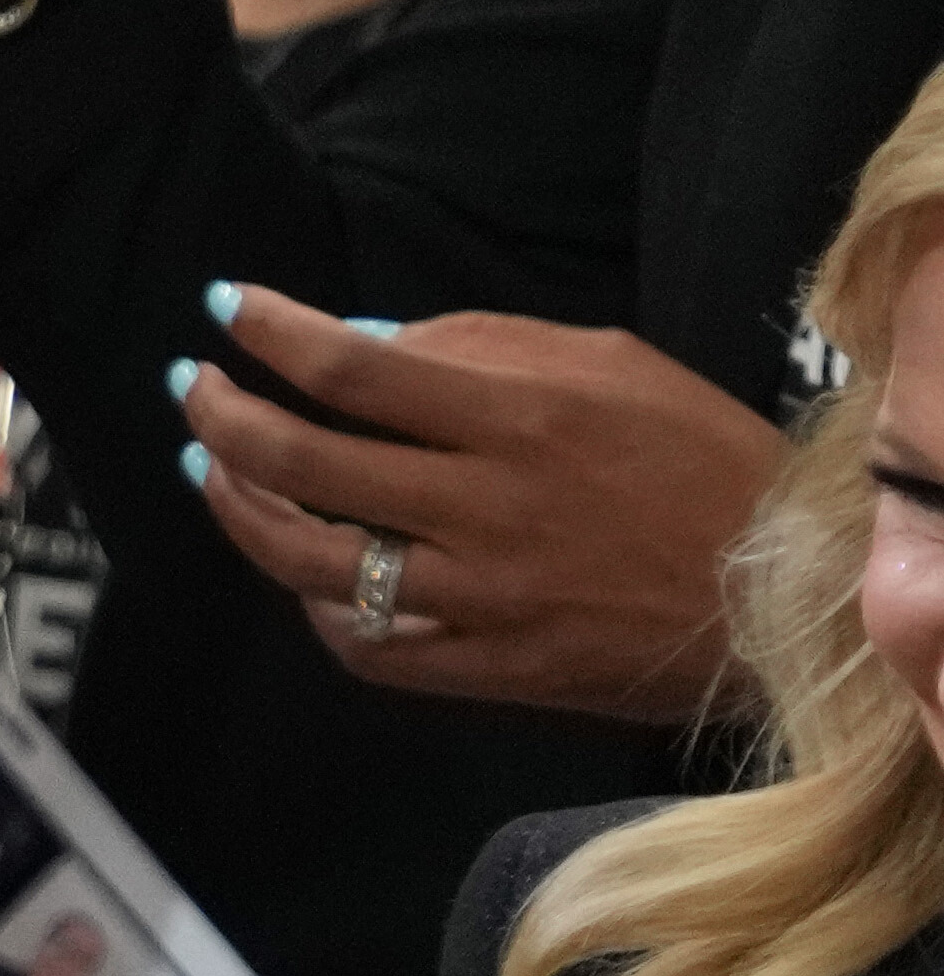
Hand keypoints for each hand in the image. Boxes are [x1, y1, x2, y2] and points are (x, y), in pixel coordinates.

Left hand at [172, 285, 776, 721]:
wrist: (784, 593)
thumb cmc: (700, 460)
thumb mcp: (611, 365)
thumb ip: (480, 344)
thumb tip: (360, 339)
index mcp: (520, 420)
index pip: (348, 370)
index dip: (267, 333)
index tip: (223, 309)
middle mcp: (487, 509)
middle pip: (302, 460)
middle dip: (219, 413)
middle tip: (190, 383)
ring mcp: (483, 597)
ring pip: (307, 559)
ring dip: (235, 506)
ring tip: (208, 464)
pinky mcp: (491, 666)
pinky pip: (365, 645)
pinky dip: (311, 604)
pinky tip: (294, 566)